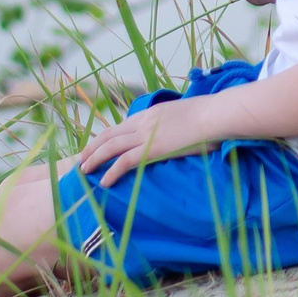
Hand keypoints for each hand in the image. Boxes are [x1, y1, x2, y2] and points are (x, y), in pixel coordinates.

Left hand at [77, 95, 221, 183]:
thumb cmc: (210, 115)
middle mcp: (144, 121)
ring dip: (94, 159)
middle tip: (81, 160)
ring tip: (83, 171)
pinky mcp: (152, 149)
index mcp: (151, 113)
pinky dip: (111, 172)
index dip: (105, 137)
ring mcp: (146, 135)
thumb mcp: (186, 114)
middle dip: (92, 148)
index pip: (121, 125)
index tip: (96, 147)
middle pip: (109, 135)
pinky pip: (124, 162)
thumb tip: (178, 131)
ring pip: (111, 147)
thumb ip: (175, 123)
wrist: (216, 114)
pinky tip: (103, 183)